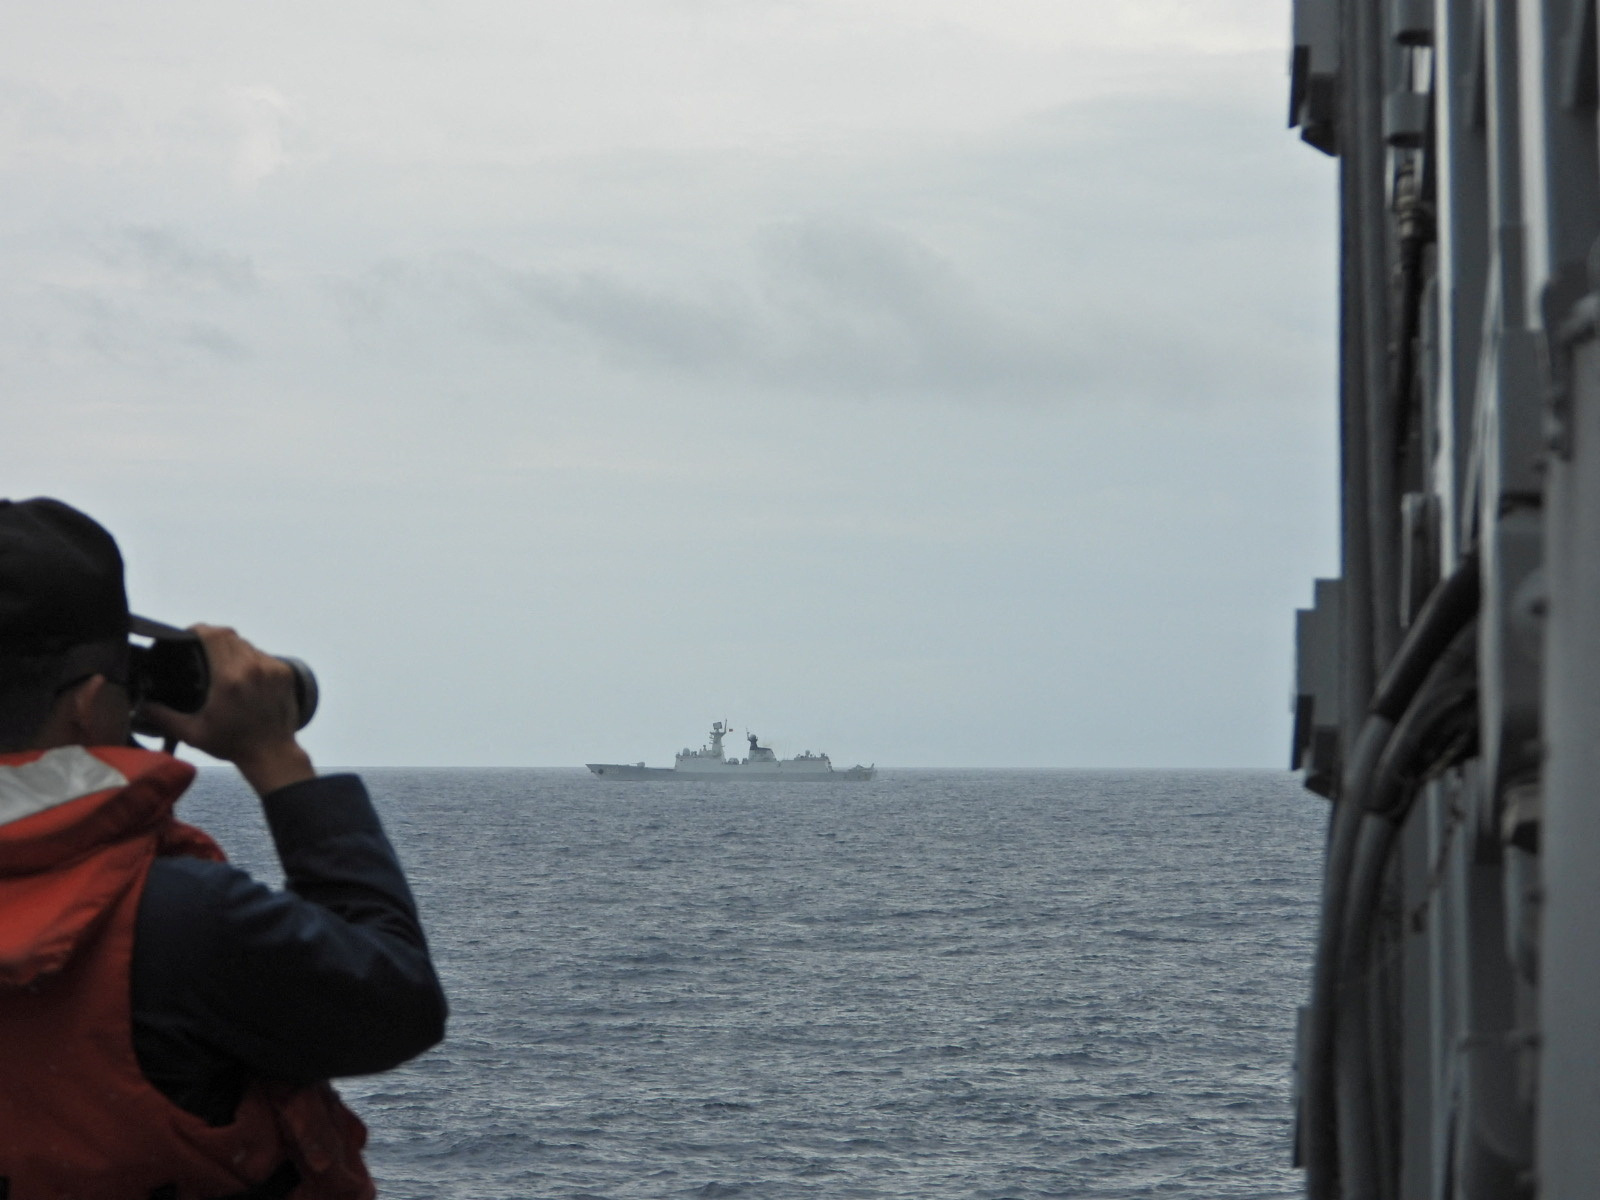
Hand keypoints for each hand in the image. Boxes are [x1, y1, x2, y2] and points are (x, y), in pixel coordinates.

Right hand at [139, 624, 315, 796]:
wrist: (272, 753)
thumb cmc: (231, 744)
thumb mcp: (192, 733)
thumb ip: (163, 716)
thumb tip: (139, 704)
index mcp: (229, 677)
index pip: (214, 635)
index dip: (199, 629)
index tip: (188, 636)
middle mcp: (253, 667)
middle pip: (229, 635)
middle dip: (212, 637)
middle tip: (200, 650)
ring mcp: (272, 668)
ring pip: (247, 644)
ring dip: (232, 648)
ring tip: (221, 663)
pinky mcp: (286, 672)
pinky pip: (263, 655)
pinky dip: (250, 658)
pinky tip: (242, 673)